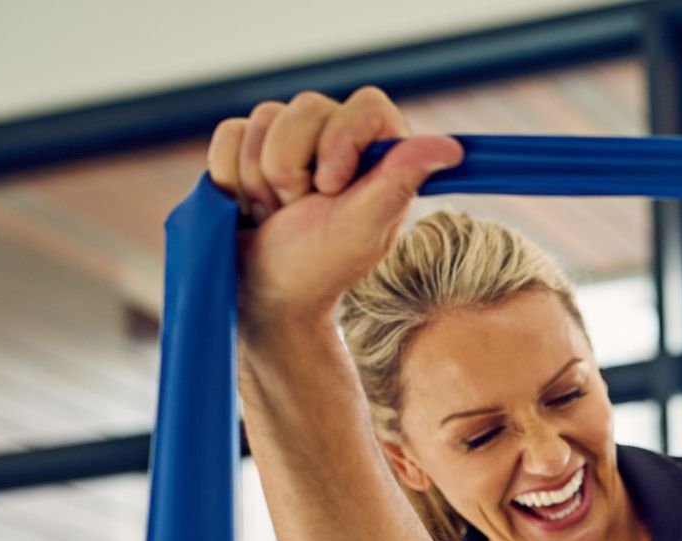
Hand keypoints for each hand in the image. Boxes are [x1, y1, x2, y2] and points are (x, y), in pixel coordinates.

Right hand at [206, 87, 463, 330]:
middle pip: (305, 107)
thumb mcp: (361, 227)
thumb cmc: (318, 266)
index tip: (330, 188)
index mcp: (377, 155)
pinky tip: (246, 207)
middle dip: (293, 169)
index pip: (367, 105)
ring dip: (260, 179)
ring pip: (263, 118)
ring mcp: (290, 139)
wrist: (262, 293)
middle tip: (300, 211)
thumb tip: (452, 148)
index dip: (341, 140)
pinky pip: (230, 133)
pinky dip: (230, 177)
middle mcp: (336, 138)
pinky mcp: (247, 146)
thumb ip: (399, 181)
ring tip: (275, 214)